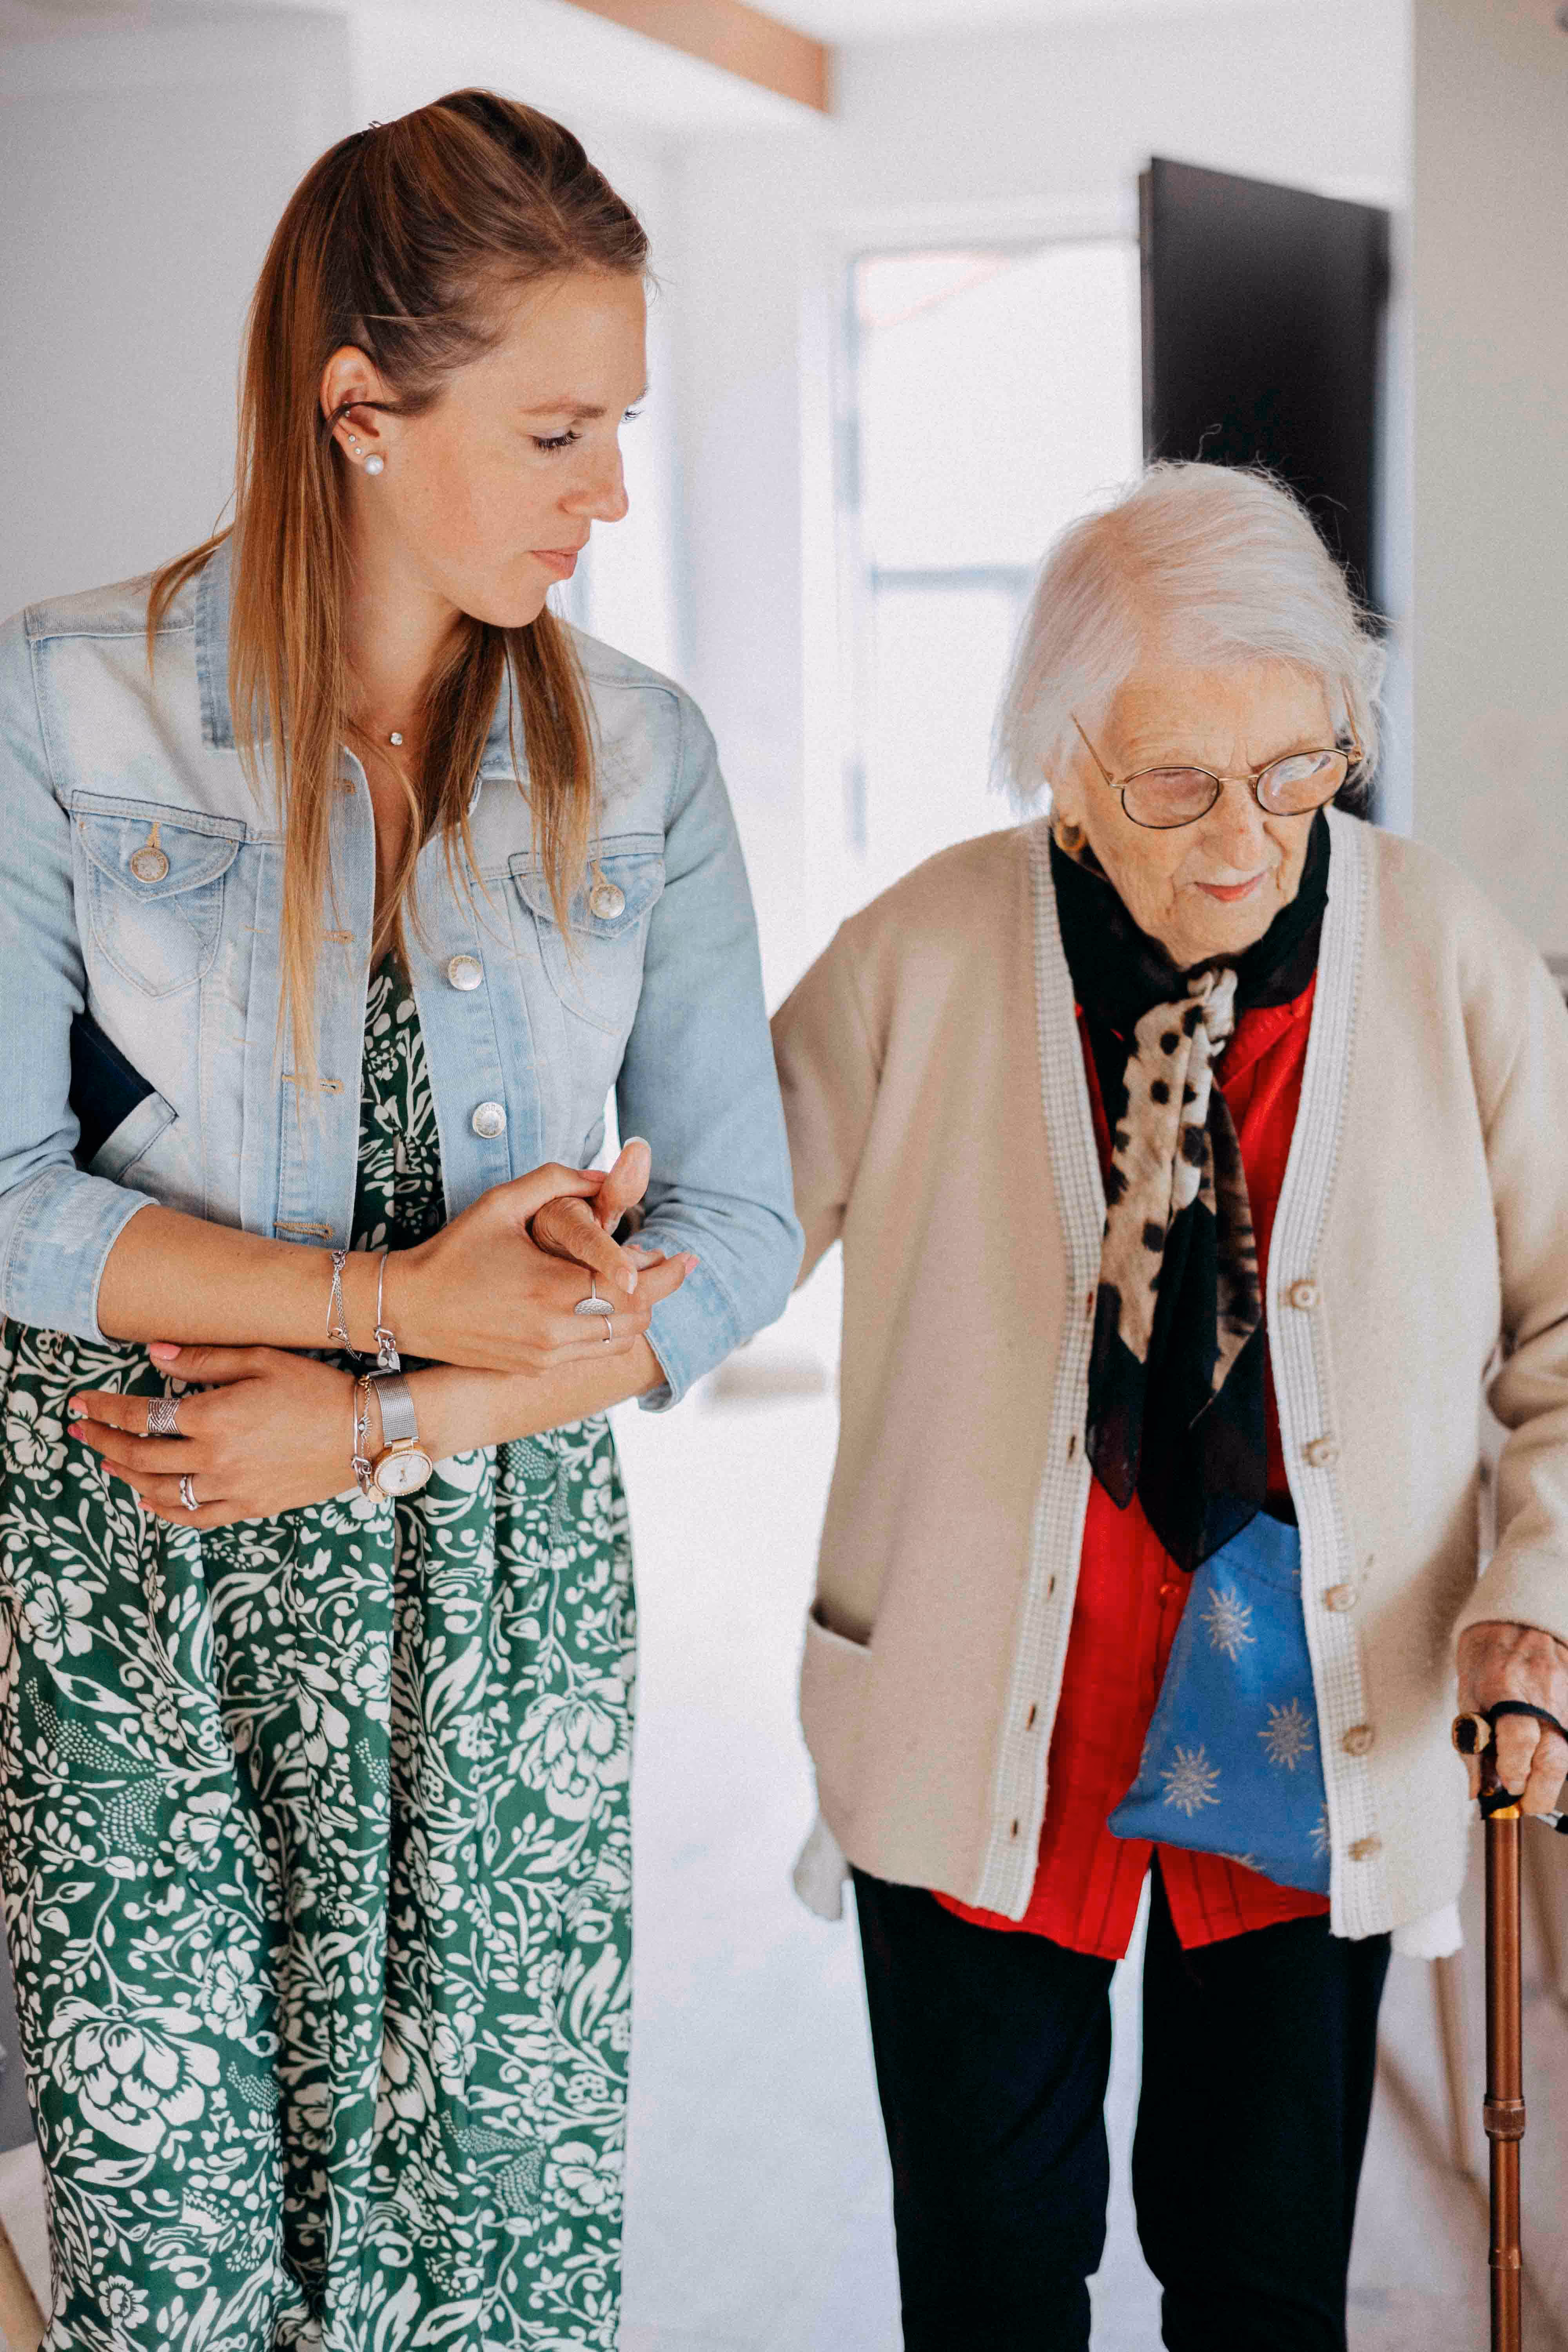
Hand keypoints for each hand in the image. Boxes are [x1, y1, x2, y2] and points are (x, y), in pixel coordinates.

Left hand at [67, 1345, 367, 1530]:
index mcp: (215, 1417)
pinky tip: (148, 1499)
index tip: (81, 1403)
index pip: (140, 1416)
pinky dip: (163, 1510)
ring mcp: (232, 1489)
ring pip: (160, 1491)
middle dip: (102, 1442)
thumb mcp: (262, 1359)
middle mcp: (216, 1459)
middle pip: (139, 1456)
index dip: (104, 1409)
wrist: (368, 1432)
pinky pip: (194, 1517)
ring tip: (107, 1462)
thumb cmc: (317, 1388)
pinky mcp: (250, 1508)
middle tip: (80, 1431)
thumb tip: (152, 1355)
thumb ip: (203, 1360)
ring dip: (125, 1476)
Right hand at [387, 1159, 694, 1373]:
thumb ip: (557, 1181)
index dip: (666, 1273)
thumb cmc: (454, 1251)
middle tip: (672, 1267)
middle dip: (660, 1293)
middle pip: (636, 1319)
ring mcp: (545, 1355)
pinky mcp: (535, 1368)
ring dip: (637, 1315)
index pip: (633, 1286)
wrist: (408, 1307)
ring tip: (642, 1287)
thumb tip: (603, 1175)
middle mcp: (555, 1330)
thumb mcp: (502, 1203)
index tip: (687, 1256)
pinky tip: (608, 1307)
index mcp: (552, 1288)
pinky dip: (610, 1332)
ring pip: (618, 1341)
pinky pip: (592, 1354)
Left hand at [1456, 1620, 1567, 1813]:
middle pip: (1554, 1759)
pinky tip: (1543, 1755)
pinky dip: (1559, 1754)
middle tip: (1524, 1803)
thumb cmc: (1486, 1655)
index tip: (1507, 1787)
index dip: (1514, 1771)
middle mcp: (1543, 1695)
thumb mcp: (1467, 1694)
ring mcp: (1567, 1698)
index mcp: (1507, 1688)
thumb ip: (1473, 1744)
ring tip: (1531, 1780)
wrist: (1517, 1617)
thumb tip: (1478, 1791)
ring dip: (1550, 1777)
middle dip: (1539, 1793)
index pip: (1519, 1740)